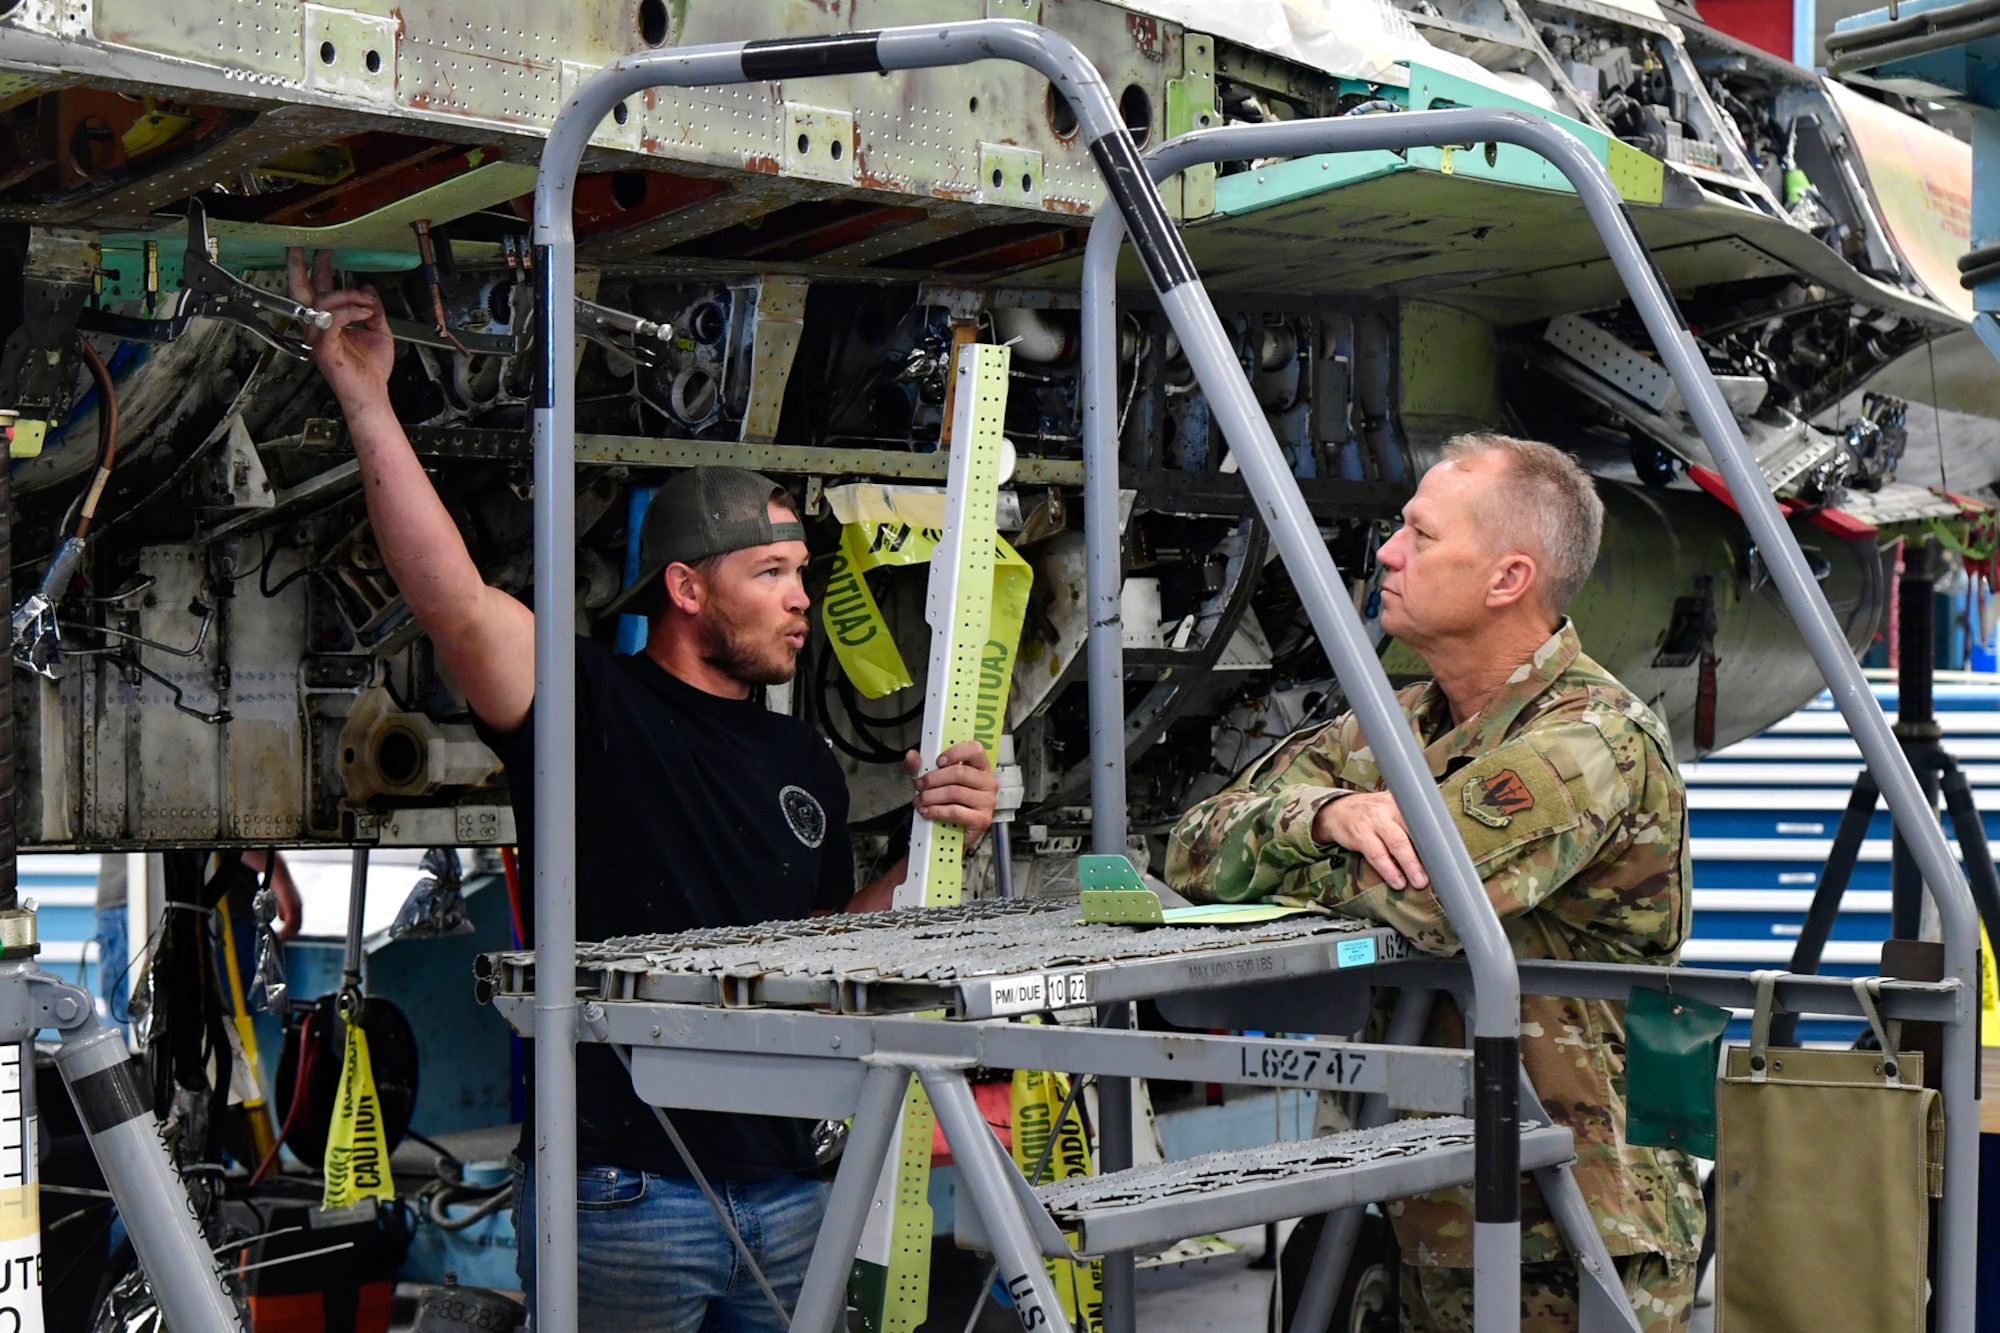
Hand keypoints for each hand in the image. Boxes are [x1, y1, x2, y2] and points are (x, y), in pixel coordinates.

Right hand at [286, 248, 394, 409]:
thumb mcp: (378, 331)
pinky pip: (332, 319)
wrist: (372, 393)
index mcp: (329, 321)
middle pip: (301, 291)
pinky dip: (350, 311)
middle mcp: (318, 326)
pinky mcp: (324, 346)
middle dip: (301, 267)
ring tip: (367, 302)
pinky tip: (364, 312)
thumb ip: (372, 309)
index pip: (318, 289)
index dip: (319, 268)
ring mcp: (318, 335)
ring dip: (348, 295)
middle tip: (309, 249)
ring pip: (322, 301)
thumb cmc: (371, 369)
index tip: (325, 251)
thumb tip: (368, 289)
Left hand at [908, 740, 998, 839]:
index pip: (975, 750)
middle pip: (960, 773)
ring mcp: (986, 802)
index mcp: (979, 767)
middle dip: (934, 779)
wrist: (951, 832)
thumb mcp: (930, 780)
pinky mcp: (981, 820)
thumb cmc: (947, 802)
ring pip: (955, 793)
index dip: (956, 752)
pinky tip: (928, 811)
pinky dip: (937, 811)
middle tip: (920, 785)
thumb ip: (919, 767)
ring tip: (921, 800)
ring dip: (932, 796)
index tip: (939, 761)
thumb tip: (911, 756)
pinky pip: (955, 812)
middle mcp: (987, 782)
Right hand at [1311, 791, 1428, 889]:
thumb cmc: (1373, 815)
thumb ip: (1412, 823)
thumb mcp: (1393, 810)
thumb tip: (1439, 849)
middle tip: (1437, 874)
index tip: (1448, 857)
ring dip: (1409, 865)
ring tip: (1418, 882)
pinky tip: (1396, 881)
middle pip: (1412, 831)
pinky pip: (1376, 854)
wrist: (1337, 811)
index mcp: (1402, 802)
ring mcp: (1374, 820)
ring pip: (1396, 843)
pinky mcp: (1360, 834)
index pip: (1424, 819)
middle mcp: (1389, 807)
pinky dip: (1388, 870)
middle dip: (1425, 854)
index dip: (1437, 839)